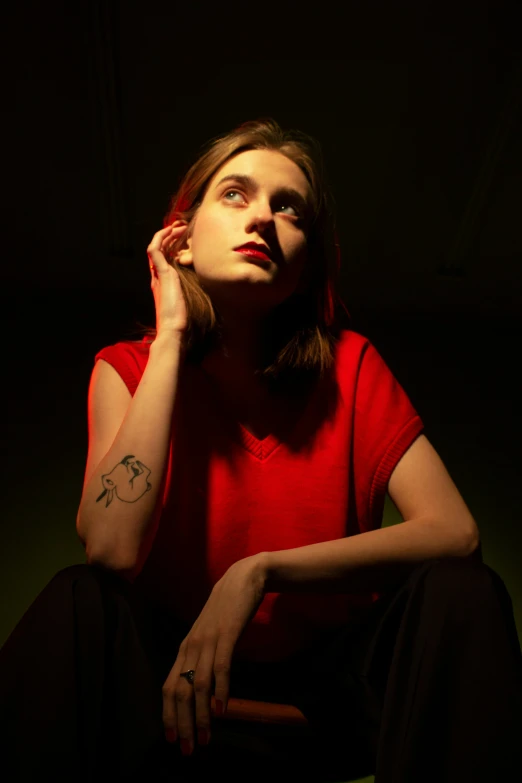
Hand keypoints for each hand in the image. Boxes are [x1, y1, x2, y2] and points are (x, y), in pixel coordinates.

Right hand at [147, 223, 188, 336]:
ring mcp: (158, 274)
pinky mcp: (161, 274)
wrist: (174, 329)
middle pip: (160, 250)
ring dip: (167, 234)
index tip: (184, 238)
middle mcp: (158, 276)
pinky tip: (172, 231)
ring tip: (179, 226)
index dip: (172, 245)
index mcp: (164, 282)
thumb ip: (194, 290)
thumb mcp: (191, 300)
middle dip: (170, 237)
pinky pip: (154, 250)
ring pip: (156, 247)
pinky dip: (161, 238)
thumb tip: (207, 284)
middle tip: (182, 227)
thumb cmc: (184, 319)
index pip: (165, 258)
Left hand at [162, 554, 267, 754]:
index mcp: (185, 648)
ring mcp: (208, 640)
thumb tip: (202, 689)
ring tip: (206, 738)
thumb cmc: (226, 609)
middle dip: (182, 723)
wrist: (243, 578)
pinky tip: (221, 709)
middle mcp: (191, 646)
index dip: (168, 714)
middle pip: (180, 690)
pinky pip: (220, 666)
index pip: (169, 686)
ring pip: (198, 684)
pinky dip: (219, 689)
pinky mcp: (227, 634)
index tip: (172, 738)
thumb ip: (204, 658)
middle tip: (187, 748)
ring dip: (200, 715)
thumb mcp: (210, 636)